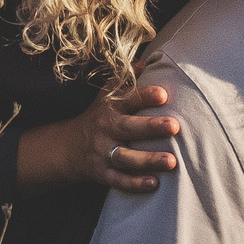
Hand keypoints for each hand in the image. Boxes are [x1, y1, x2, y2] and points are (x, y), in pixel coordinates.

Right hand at [24, 84, 182, 192]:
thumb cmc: (100, 116)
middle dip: (151, 127)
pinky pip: (118, 180)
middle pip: (128, 127)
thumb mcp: (108, 96)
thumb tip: (146, 60)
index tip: (163, 94)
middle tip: (174, 127)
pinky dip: (135, 184)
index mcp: (109, 107)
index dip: (144, 96)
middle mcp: (105, 129)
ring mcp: (102, 152)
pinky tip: (154, 183)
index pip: (127, 98)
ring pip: (125, 157)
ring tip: (172, 161)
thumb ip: (126, 80)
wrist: (69, 147)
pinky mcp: (102, 173)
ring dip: (148, 160)